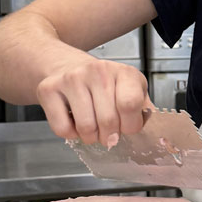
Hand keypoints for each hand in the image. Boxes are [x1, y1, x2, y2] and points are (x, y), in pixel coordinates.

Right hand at [36, 57, 152, 144]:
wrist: (65, 64)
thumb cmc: (103, 84)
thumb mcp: (131, 90)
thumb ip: (144, 110)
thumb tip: (153, 131)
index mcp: (124, 73)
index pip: (130, 105)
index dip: (130, 125)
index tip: (127, 127)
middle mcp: (98, 71)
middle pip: (108, 121)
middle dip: (110, 136)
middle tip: (108, 132)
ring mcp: (72, 78)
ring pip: (86, 127)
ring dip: (91, 137)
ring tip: (92, 127)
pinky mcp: (49, 89)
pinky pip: (63, 129)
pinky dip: (71, 134)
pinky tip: (74, 121)